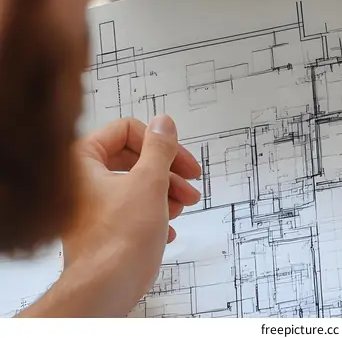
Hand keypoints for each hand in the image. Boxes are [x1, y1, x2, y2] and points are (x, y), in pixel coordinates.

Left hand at [24, 116, 200, 317]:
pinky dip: (150, 215)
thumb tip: (163, 123)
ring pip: (133, 186)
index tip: (179, 159)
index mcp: (83, 159)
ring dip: (163, 194)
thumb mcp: (150, 182)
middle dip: (166, 172)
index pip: (126, 130)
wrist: (104, 292)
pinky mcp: (97, 230)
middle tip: (189, 183)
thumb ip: (159, 147)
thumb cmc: (118, 241)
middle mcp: (79, 180)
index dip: (159, 144)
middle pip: (132, 159)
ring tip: (180, 208)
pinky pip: (128, 210)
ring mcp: (87, 207)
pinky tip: (166, 229)